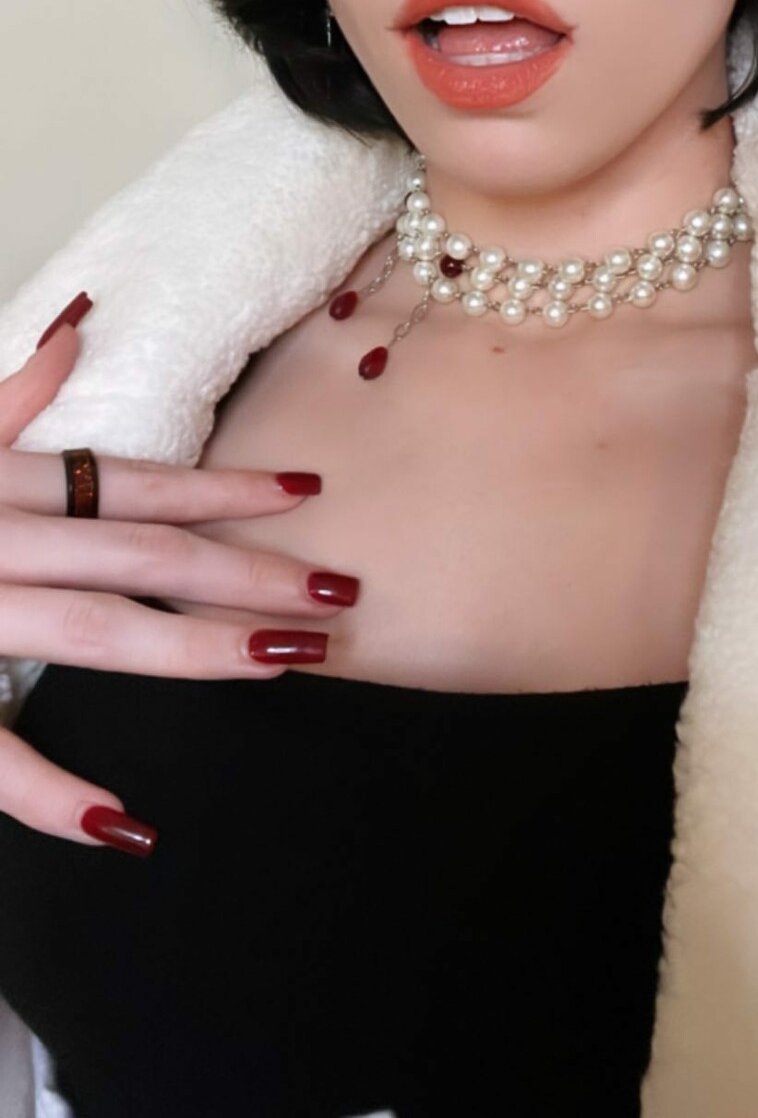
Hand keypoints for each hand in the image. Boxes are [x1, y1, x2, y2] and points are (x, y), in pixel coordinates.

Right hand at [0, 312, 357, 851]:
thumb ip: (6, 394)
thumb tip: (78, 323)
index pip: (131, 478)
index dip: (223, 484)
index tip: (306, 493)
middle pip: (141, 551)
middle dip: (246, 570)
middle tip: (337, 591)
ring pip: (94, 631)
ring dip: (195, 648)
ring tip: (285, 661)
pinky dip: (54, 794)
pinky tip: (127, 822)